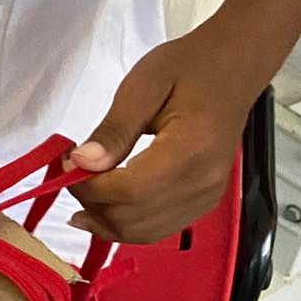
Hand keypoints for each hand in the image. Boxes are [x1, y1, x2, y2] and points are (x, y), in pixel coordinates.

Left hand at [66, 34, 252, 246]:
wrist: (234, 67)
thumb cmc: (190, 68)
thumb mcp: (142, 86)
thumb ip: (113, 130)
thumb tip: (81, 163)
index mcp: (191, 150)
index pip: (129, 190)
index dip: (90, 186)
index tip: (67, 165)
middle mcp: (203, 182)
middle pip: (133, 217)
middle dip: (92, 202)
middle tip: (70, 174)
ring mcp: (206, 197)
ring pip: (142, 232)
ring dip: (104, 219)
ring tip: (82, 191)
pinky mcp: (203, 202)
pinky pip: (157, 229)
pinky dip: (125, 225)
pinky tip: (102, 210)